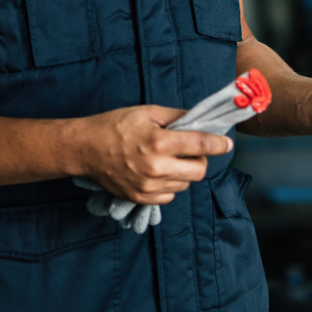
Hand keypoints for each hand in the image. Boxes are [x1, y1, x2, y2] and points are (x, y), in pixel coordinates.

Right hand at [75, 105, 232, 204]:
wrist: (85, 149)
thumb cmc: (113, 126)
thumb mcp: (146, 112)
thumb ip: (176, 117)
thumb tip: (199, 120)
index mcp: (160, 142)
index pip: (201, 145)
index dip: (219, 144)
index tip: (227, 143)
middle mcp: (157, 168)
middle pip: (199, 171)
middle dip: (199, 159)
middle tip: (189, 150)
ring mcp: (149, 187)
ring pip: (185, 184)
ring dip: (184, 172)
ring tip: (168, 159)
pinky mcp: (141, 199)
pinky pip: (170, 196)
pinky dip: (170, 184)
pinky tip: (158, 172)